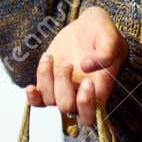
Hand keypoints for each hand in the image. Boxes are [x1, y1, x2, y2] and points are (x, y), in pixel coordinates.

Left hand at [25, 7, 124, 127]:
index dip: (86, 104)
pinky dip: (32, 97)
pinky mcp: (48, 82)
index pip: (92, 115)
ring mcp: (62, 90)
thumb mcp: (110, 38)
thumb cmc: (102, 33)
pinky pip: (37, 100)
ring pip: (50, 101)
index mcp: (100, 89)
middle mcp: (80, 94)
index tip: (87, 82)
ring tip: (51, 58)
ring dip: (47, 79)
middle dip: (64, 87)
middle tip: (68, 64)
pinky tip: (31, 87)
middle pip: (67, 108)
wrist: (86, 26)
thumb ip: (105, 53)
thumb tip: (86, 67)